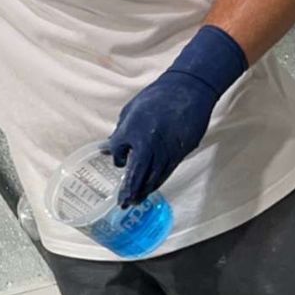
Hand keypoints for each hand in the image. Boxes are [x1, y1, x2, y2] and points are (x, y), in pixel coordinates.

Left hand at [108, 25, 247, 207]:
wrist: (189, 90)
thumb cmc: (156, 97)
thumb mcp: (130, 111)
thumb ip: (119, 133)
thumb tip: (105, 149)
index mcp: (133, 131)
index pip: (119, 153)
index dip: (118, 160)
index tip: (119, 165)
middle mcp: (149, 145)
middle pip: (137, 174)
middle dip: (129, 191)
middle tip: (122, 204)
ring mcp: (167, 150)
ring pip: (154, 177)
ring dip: (144, 191)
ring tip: (135, 201)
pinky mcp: (181, 152)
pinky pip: (167, 172)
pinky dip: (158, 182)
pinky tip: (152, 188)